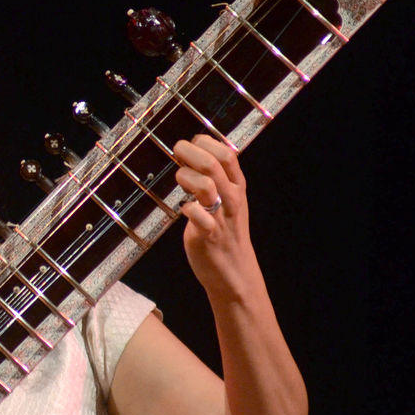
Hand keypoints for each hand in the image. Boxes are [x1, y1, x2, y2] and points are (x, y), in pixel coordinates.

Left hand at [172, 135, 264, 304]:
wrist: (234, 271)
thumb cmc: (226, 231)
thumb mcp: (229, 200)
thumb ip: (215, 179)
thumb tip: (191, 154)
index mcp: (237, 187)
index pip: (226, 154)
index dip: (205, 143)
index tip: (190, 144)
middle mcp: (232, 198)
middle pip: (213, 164)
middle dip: (189, 152)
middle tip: (176, 152)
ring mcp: (221, 217)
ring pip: (205, 184)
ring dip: (186, 177)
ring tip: (180, 181)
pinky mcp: (208, 235)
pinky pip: (197, 215)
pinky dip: (187, 208)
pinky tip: (184, 209)